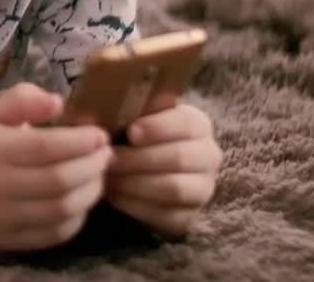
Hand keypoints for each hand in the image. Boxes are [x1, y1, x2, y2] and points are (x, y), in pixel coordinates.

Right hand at [0, 82, 112, 251]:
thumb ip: (22, 99)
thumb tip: (57, 103)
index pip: (45, 148)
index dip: (80, 142)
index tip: (100, 135)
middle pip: (58, 181)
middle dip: (92, 166)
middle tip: (107, 154)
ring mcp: (2, 217)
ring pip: (61, 210)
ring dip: (90, 192)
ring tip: (98, 176)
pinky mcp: (9, 239)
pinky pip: (54, 233)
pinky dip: (77, 218)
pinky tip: (80, 200)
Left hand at [105, 103, 221, 235]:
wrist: (140, 166)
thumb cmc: (133, 134)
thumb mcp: (135, 115)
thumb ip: (126, 108)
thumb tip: (105, 98)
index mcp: (197, 125)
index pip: (185, 123)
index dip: (158, 128)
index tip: (131, 132)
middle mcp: (208, 156)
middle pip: (179, 157)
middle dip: (138, 159)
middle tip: (108, 158)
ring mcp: (203, 188)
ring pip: (174, 188)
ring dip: (135, 183)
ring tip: (107, 177)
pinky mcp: (190, 215)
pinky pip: (166, 215)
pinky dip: (135, 205)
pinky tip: (113, 195)